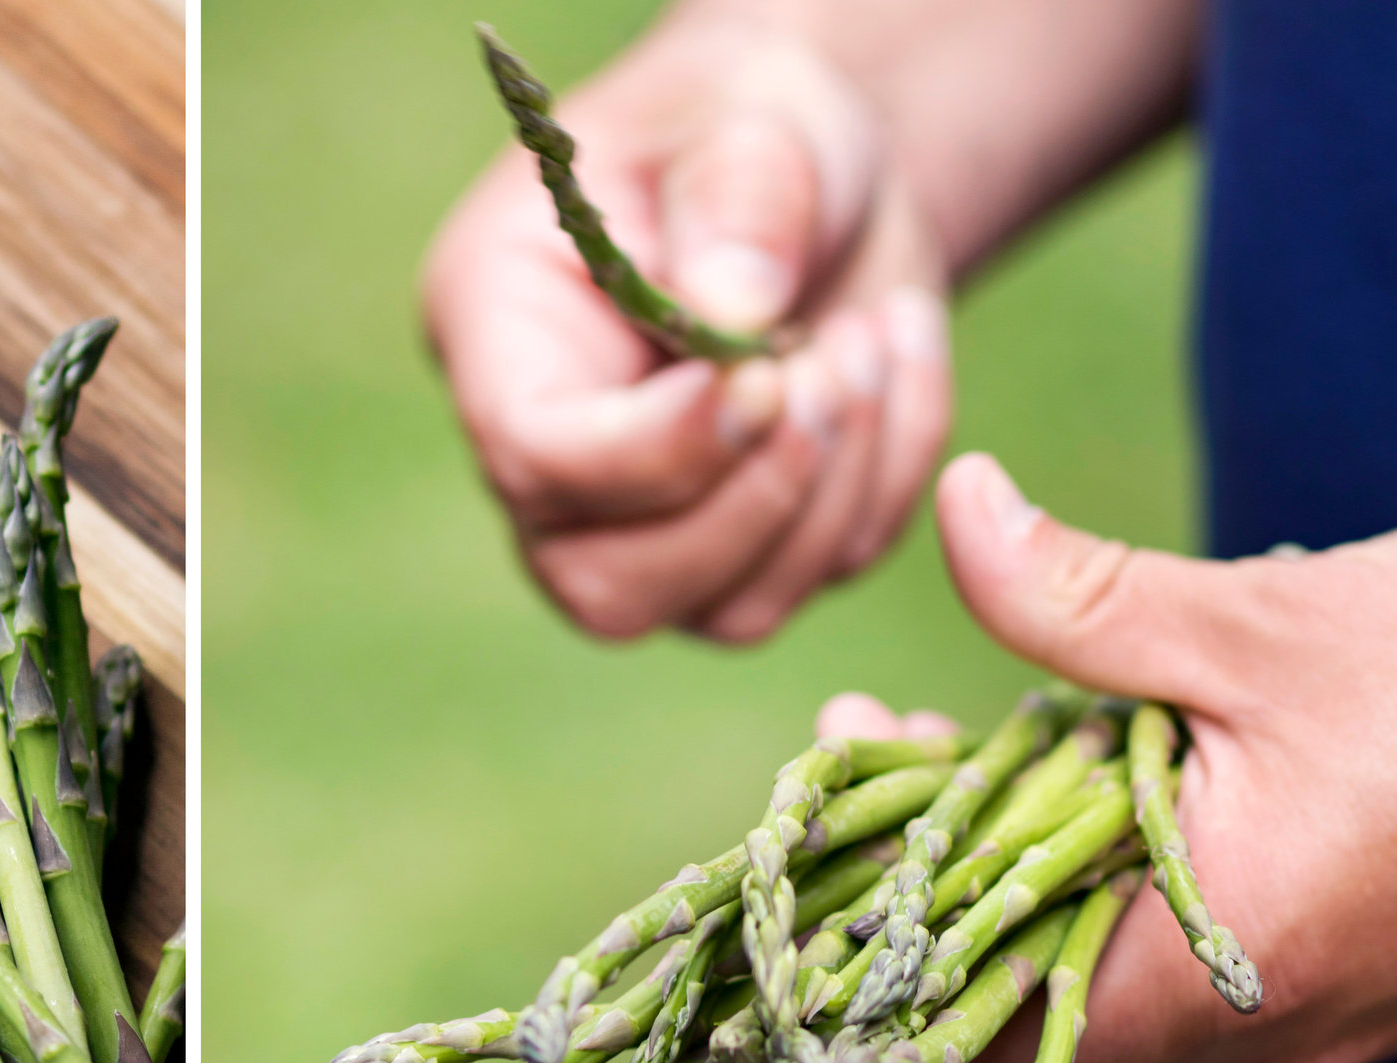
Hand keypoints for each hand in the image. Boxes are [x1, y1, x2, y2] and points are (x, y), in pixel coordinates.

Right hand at [423, 17, 951, 642]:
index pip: (536, 461)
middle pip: (608, 588)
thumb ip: (738, 200)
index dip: (654, 449)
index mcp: (498, 340)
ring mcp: (645, 528)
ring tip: (870, 339)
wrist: (817, 172)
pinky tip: (898, 351)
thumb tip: (741, 314)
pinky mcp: (749, 548)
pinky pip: (829, 570)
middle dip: (750, 500)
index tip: (765, 371)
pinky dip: (893, 475)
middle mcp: (551, 465)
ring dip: (834, 490)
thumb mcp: (744, 117)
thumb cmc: (748, 127)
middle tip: (831, 366)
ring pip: (727, 610)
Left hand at [854, 452, 1396, 1062]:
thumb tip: (955, 509)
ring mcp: (1299, 1020)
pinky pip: (1179, 957)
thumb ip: (1083, 598)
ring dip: (1019, 875)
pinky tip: (1103, 763)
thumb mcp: (1261, 623)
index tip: (836, 842)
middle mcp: (1249, 1035)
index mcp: (1210, 976)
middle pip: (1017, 1018)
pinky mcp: (1335, 980)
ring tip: (984, 737)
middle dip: (930, 893)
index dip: (878, 972)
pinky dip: (1110, 878)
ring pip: (1096, 982)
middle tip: (891, 756)